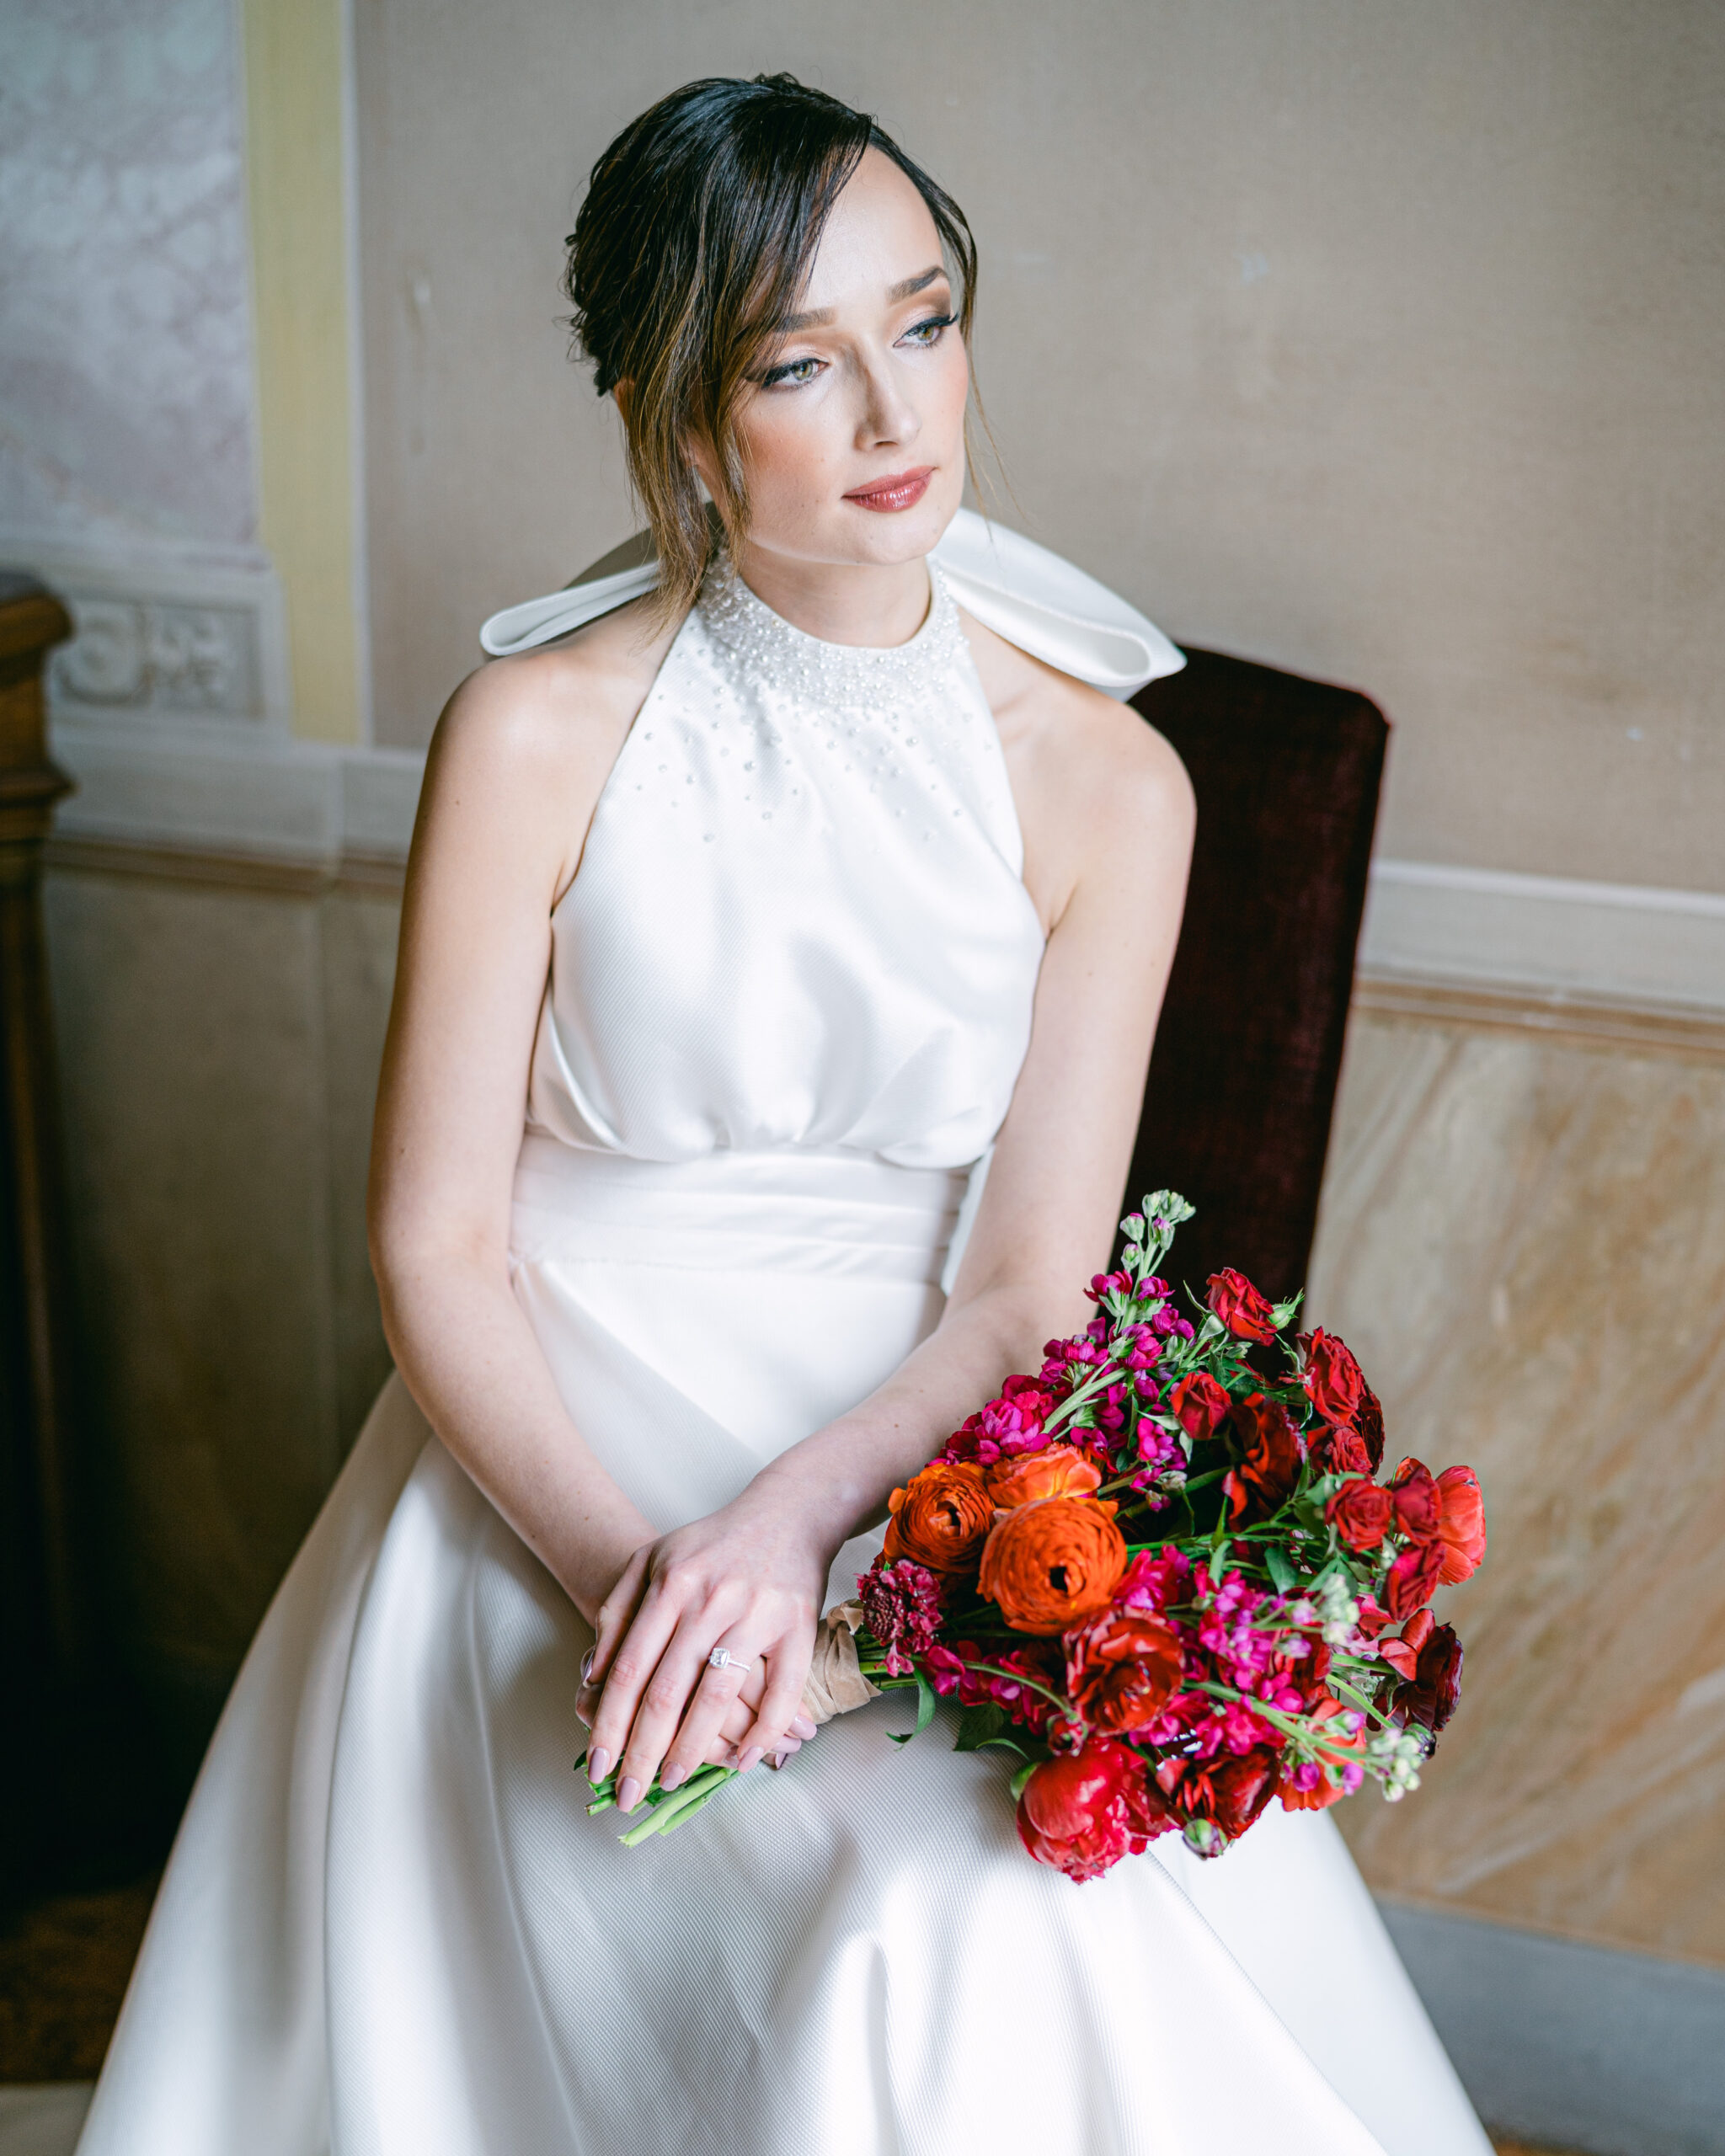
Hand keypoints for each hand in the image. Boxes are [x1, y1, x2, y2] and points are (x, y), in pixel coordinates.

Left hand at [577, 1482, 833, 1809]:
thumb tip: (594, 1677)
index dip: (610, 1724)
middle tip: (628, 1797)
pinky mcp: (797, 1627)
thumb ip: (617, 1612)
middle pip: (666, 1692)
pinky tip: (742, 1761)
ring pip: (717, 1697)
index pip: (630, 1670)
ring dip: (693, 1750)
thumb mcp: (651, 1561)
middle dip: (642, 1753)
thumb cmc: (712, 1546)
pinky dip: (762, 1735)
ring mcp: (755, 1614)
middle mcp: (710, 1600)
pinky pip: (780, 1693)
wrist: (788, 1512)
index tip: (597, 1767)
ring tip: (673, 1782)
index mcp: (669, 1585)